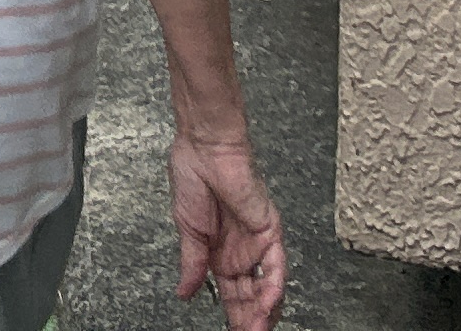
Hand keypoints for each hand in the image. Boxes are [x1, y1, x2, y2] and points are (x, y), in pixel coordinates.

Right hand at [171, 134, 283, 329]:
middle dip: (248, 319)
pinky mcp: (269, 229)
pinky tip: (267, 304)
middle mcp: (241, 250)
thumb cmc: (192, 174)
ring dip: (263, 310)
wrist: (204, 148)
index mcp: (219, 251)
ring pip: (266, 286)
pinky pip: (276, 264)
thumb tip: (184, 292)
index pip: (230, 293)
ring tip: (256, 329)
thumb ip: (191, 264)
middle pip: (250, 295)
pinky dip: (272, 286)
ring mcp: (257, 241)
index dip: (233, 315)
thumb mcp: (187, 229)